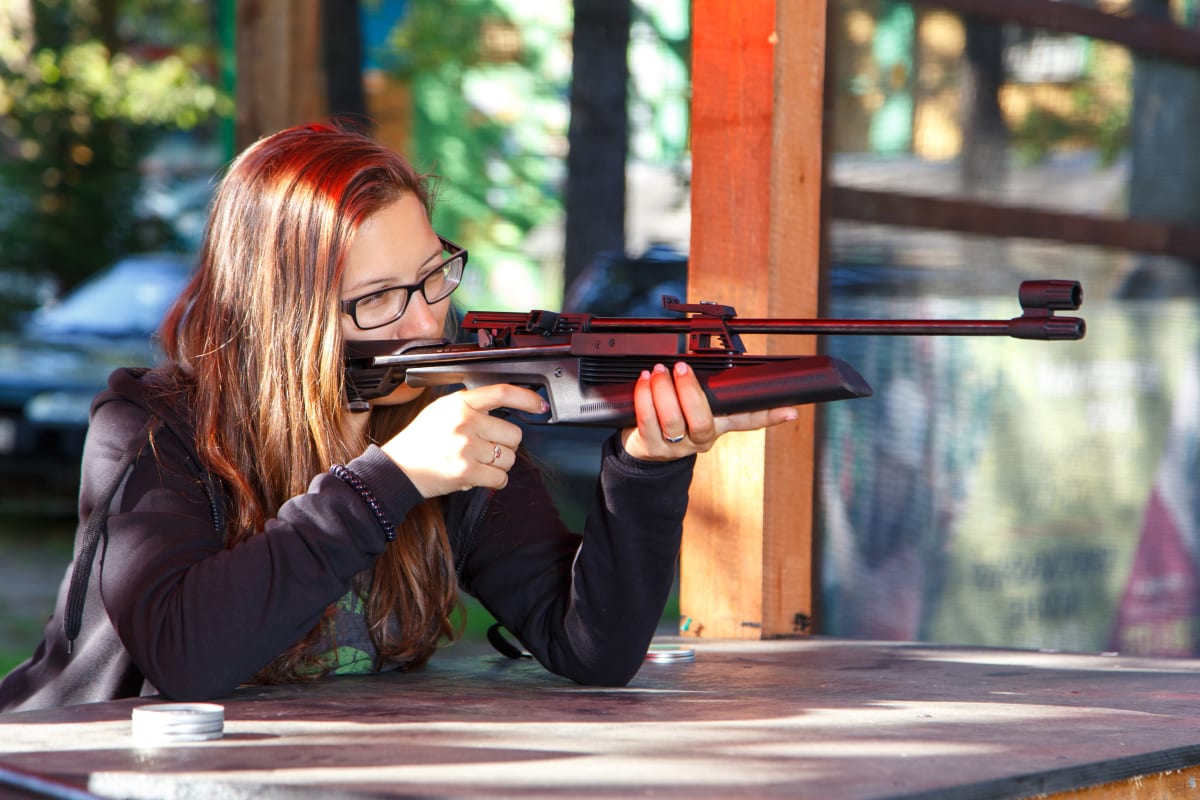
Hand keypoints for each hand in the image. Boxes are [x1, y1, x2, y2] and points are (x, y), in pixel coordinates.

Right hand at [381, 384, 547, 496]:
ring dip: (499, 464)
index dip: (526, 398)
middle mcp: (465, 422)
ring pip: (509, 458)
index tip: (539, 405)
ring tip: (477, 462)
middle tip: (485, 448)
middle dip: (505, 444)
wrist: (397, 468)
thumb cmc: (419, 441)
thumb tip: (503, 407)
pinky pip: (500, 478)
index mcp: (459, 403)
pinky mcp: (467, 471)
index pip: (501, 393)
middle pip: (513, 433)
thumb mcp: (441, 411)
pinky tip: (479, 475)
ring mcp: (467, 447)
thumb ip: (470, 406)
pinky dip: (495, 480)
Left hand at [619, 362, 799, 460]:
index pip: (748, 421)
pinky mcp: (652, 447)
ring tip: (659, 371)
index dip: (770, 415)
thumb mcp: (695, 408)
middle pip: (701, 421)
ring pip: (672, 420)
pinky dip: (644, 396)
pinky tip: (645, 381)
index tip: (790, 411)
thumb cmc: (673, 419)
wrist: (646, 452)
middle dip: (689, 390)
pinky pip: (647, 420)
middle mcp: (701, 439)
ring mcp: (677, 447)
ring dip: (663, 389)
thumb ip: (708, 390)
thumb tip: (716, 360)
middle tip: (682, 368)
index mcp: (718, 426)